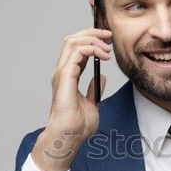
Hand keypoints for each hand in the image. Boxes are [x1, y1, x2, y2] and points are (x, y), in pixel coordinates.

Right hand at [32, 28, 111, 170]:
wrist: (70, 137)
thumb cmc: (77, 126)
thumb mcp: (91, 104)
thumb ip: (94, 90)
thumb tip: (101, 78)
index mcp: (68, 76)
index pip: (76, 48)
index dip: (92, 40)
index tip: (108, 41)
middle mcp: (63, 71)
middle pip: (72, 39)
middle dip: (92, 33)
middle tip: (109, 36)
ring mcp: (62, 73)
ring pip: (72, 41)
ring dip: (92, 39)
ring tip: (107, 48)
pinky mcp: (65, 76)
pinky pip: (77, 52)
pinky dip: (91, 49)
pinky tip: (103, 56)